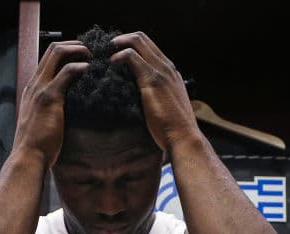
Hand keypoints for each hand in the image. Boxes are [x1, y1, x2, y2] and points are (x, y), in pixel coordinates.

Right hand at [14, 41, 89, 166]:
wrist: (28, 157)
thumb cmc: (37, 145)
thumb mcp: (41, 121)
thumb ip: (50, 109)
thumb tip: (67, 109)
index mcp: (32, 89)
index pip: (47, 59)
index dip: (65, 51)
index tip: (80, 55)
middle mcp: (34, 84)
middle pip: (52, 50)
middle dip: (73, 45)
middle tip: (89, 50)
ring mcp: (40, 89)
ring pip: (57, 54)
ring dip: (77, 50)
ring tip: (91, 55)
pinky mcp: (50, 97)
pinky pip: (66, 72)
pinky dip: (79, 66)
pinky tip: (89, 69)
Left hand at [110, 32, 199, 152]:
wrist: (184, 138)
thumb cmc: (173, 129)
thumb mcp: (165, 106)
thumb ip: (155, 96)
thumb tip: (137, 98)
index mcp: (171, 72)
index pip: (149, 46)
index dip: (131, 44)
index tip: (116, 52)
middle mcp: (167, 67)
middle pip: (142, 38)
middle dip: (122, 39)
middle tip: (107, 49)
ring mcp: (161, 71)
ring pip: (138, 41)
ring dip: (119, 44)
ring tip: (105, 54)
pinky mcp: (152, 80)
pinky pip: (132, 57)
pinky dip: (119, 55)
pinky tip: (111, 63)